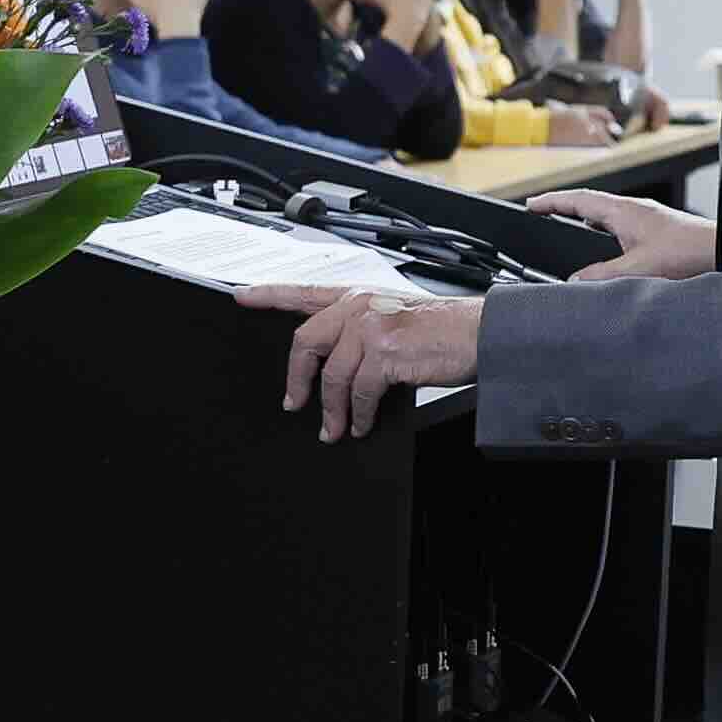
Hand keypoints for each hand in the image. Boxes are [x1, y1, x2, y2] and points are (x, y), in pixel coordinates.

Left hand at [234, 285, 486, 437]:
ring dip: (331, 410)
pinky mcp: (384, 352)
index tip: (242, 298)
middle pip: (305, 343)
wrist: (479, 334)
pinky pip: (358, 392)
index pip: (303, 293)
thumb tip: (331, 370)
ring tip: (334, 428)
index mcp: (356, 296)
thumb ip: (360, 332)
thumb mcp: (393, 318)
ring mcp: (370, 327)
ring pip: (331, 376)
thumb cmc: (441, 330)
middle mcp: (358, 306)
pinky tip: (360, 423)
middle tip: (294, 404)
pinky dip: (358, 414)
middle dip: (297, 380)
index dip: (269, 295)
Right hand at [530, 189, 715, 280]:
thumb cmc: (688, 252)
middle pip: (589, 202)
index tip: (531, 205)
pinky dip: (602, 228)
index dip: (551, 202)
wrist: (721, 250)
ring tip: (566, 225)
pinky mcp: (655, 228)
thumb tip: (576, 281)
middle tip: (542, 212)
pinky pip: (619, 222)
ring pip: (605, 212)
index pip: (578, 200)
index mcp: (624, 211)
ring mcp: (645, 217)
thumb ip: (602, 275)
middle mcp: (633, 209)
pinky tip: (603, 243)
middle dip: (562, 206)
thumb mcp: (638, 268)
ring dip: (583, 216)